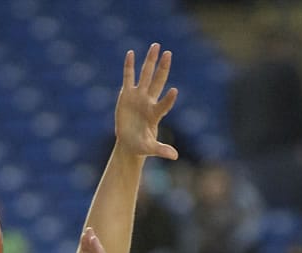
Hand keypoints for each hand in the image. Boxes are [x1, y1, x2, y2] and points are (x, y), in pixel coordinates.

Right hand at [114, 43, 178, 159]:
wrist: (129, 143)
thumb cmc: (140, 146)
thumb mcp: (150, 149)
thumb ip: (161, 150)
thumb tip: (175, 156)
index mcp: (155, 114)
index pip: (164, 105)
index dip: (169, 99)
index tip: (175, 91)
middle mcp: (148, 101)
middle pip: (157, 81)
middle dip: (162, 68)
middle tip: (168, 53)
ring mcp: (138, 96)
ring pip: (145, 75)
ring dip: (150, 61)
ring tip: (156, 46)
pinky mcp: (126, 95)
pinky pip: (128, 77)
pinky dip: (129, 66)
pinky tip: (130, 53)